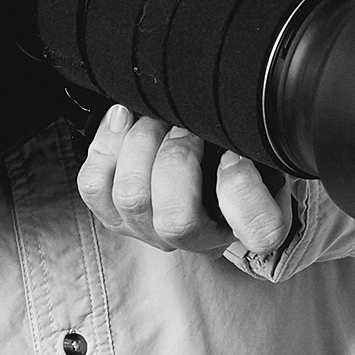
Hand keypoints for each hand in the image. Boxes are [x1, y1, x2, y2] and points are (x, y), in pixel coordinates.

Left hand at [76, 106, 291, 258]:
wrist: (191, 147)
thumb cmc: (226, 144)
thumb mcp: (256, 141)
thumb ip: (255, 138)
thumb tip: (235, 129)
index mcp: (247, 220)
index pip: (259, 230)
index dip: (242, 188)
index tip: (234, 153)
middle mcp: (197, 236)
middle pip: (177, 218)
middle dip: (176, 156)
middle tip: (184, 125)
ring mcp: (149, 229)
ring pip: (132, 198)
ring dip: (140, 144)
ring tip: (154, 118)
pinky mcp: (113, 213)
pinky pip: (94, 185)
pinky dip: (106, 145)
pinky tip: (124, 120)